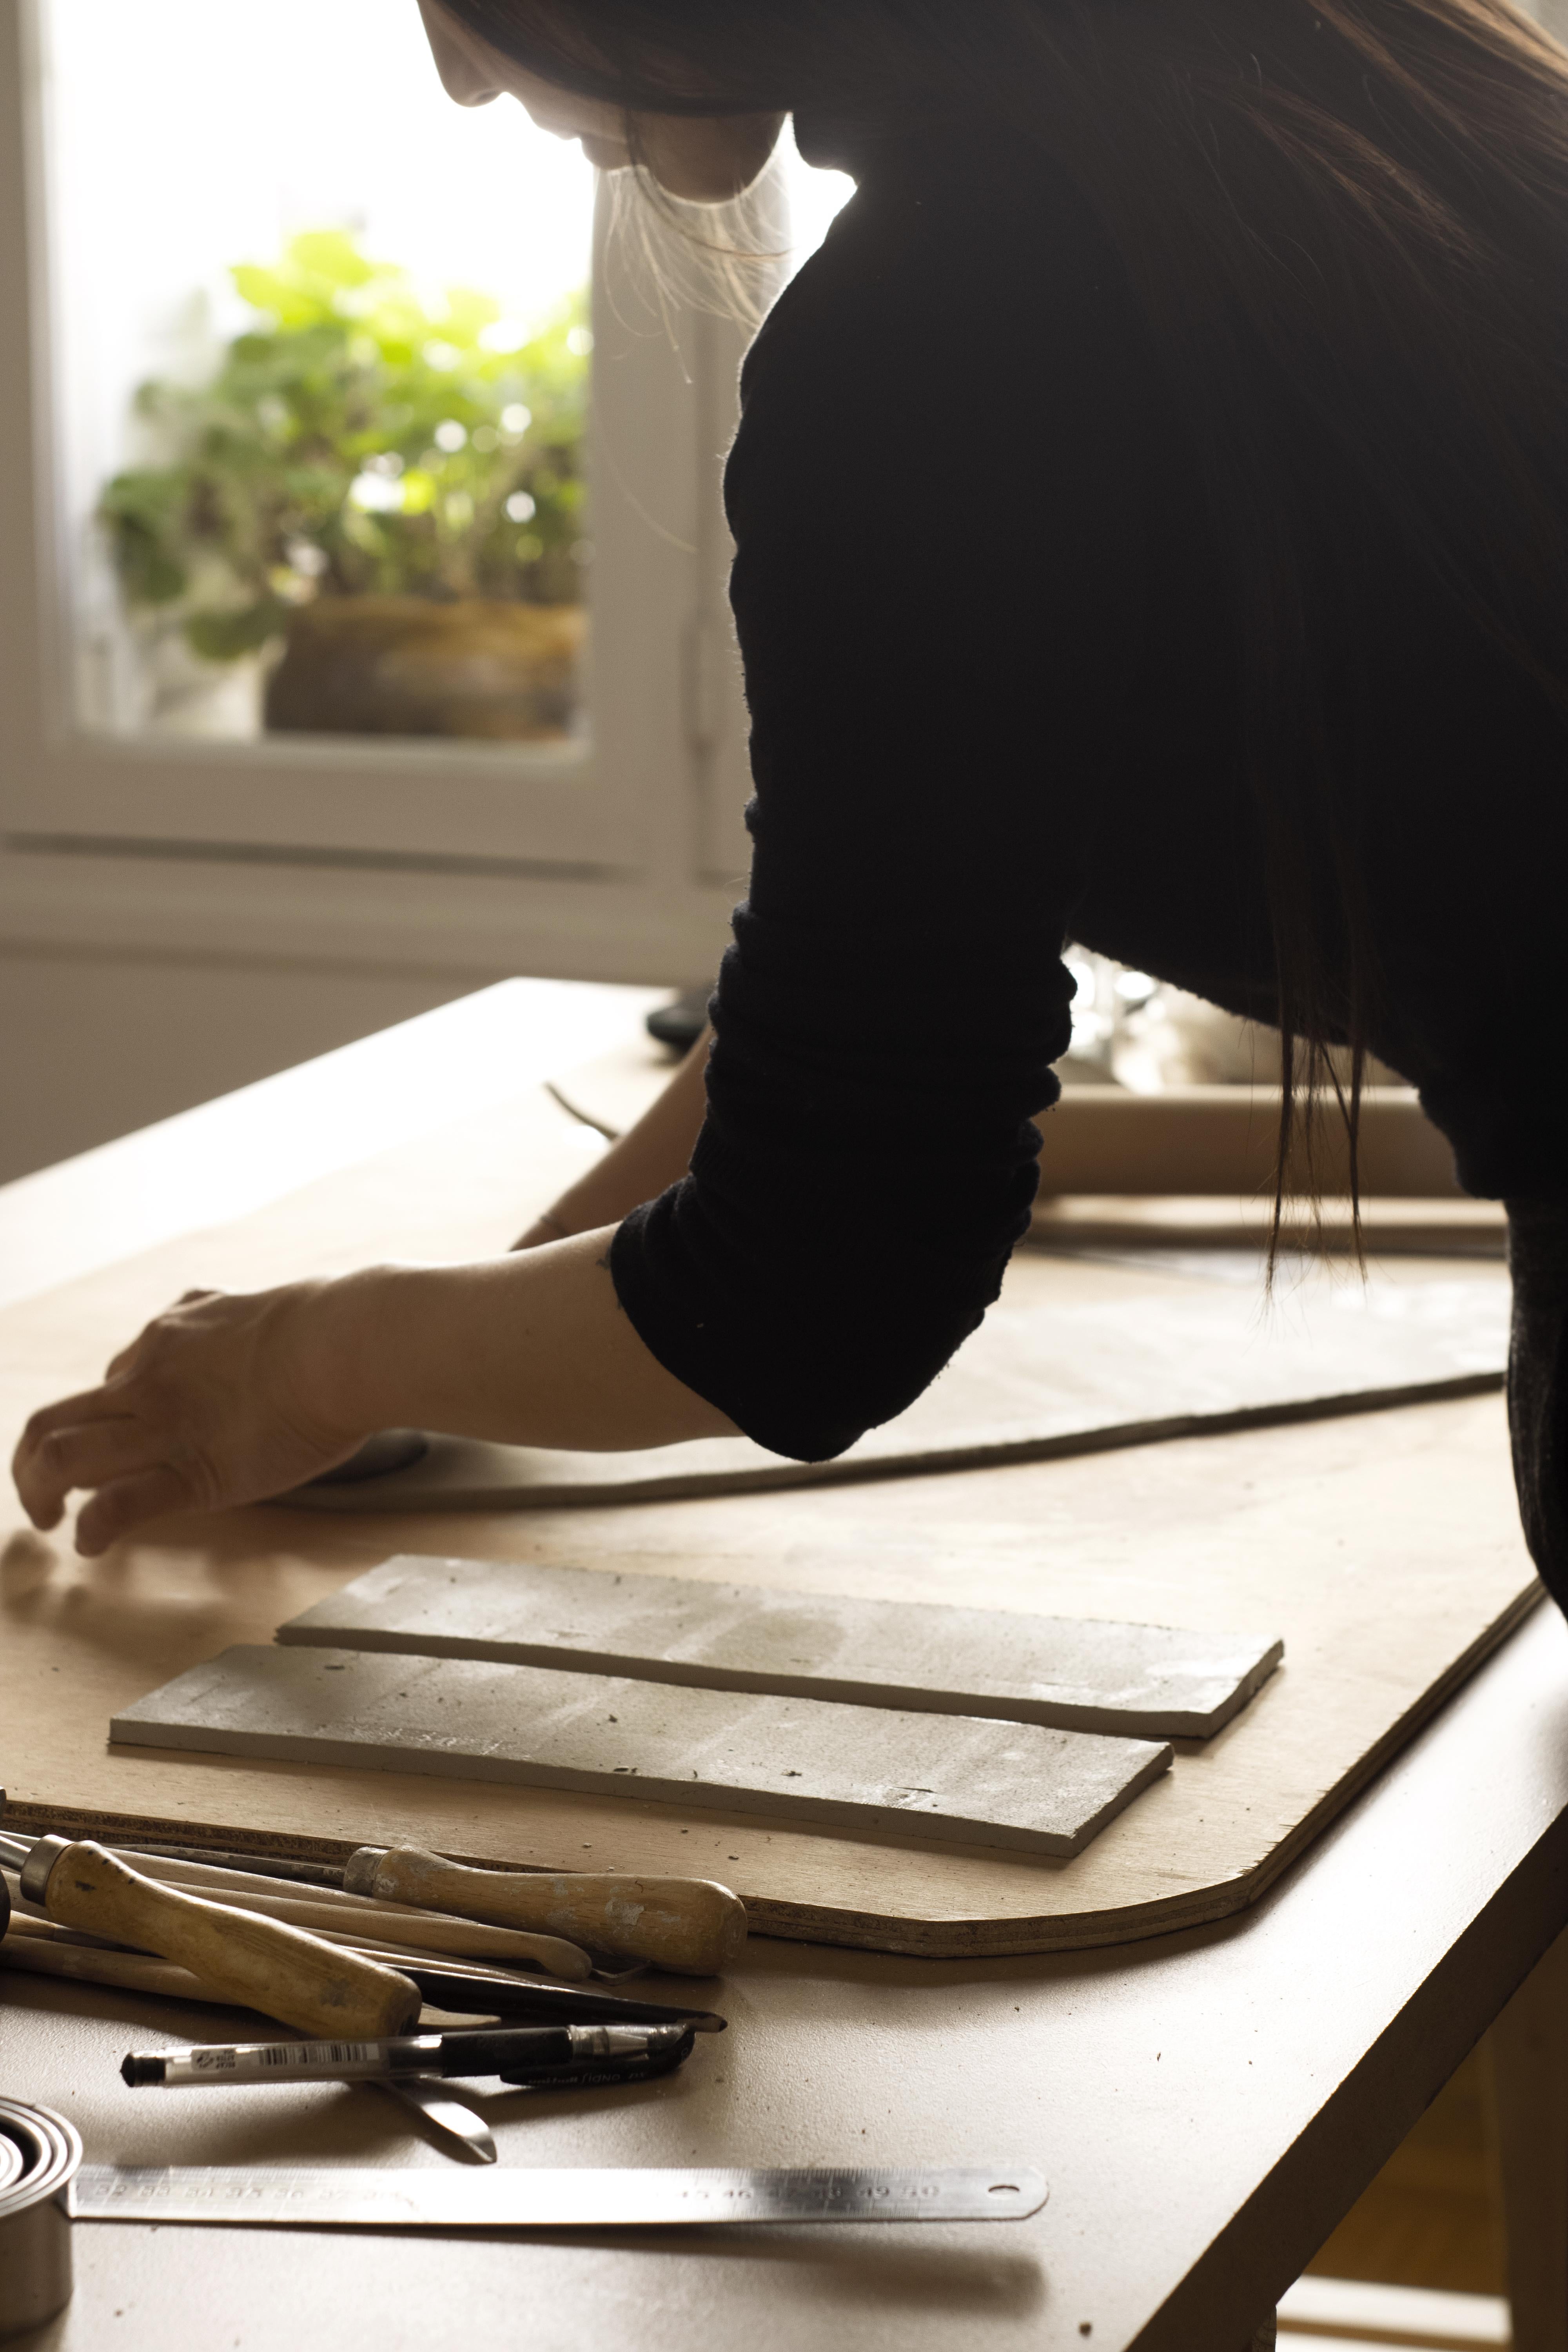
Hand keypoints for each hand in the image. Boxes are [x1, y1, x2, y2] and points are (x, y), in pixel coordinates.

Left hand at [12, 1281, 364, 1555]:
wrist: (343, 1346)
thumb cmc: (324, 1328)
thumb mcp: (251, 1307)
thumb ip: (220, 1318)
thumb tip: (224, 1314)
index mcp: (167, 1338)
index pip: (111, 1382)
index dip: (101, 1418)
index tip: (111, 1440)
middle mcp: (148, 1379)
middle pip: (53, 1420)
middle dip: (33, 1459)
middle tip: (44, 1490)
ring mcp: (162, 1426)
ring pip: (61, 1457)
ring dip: (38, 1491)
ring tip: (47, 1517)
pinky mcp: (190, 1473)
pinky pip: (118, 1506)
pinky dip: (93, 1531)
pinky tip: (93, 1545)